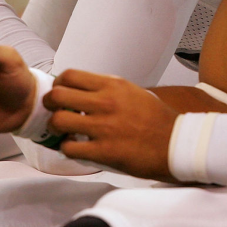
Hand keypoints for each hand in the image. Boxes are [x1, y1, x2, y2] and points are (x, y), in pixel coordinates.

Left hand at [44, 70, 179, 181]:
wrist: (175, 144)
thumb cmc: (156, 119)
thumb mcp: (133, 92)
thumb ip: (107, 89)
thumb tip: (83, 90)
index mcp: (113, 85)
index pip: (69, 75)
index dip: (58, 85)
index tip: (61, 94)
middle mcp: (106, 102)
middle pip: (57, 96)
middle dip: (50, 106)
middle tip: (55, 113)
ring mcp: (104, 127)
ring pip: (58, 121)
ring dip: (55, 129)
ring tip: (64, 133)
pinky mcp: (104, 151)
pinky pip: (69, 148)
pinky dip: (67, 149)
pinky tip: (76, 148)